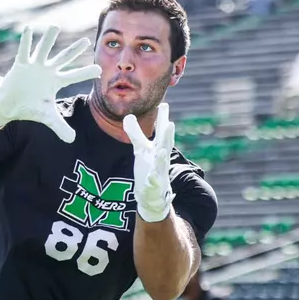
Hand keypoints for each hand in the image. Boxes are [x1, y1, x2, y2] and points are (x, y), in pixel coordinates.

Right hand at [0, 25, 100, 143]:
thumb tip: (72, 140)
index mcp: (55, 81)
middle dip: (74, 50)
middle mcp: (47, 70)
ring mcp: (34, 66)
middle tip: (86, 41)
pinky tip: (29, 29)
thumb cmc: (30, 108)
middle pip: (63, 58)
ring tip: (55, 27)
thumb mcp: (47, 117)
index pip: (74, 76)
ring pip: (44, 50)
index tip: (99, 69)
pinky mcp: (21, 65)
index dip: (86, 73)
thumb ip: (60, 127)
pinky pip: (24, 51)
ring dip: (49, 39)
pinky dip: (26, 41)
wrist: (10, 106)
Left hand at [123, 102, 174, 221]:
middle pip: (165, 146)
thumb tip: (128, 116)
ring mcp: (158, 173)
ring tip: (161, 151)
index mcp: (158, 149)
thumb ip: (136, 134)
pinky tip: (151, 177)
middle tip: (170, 123)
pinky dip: (153, 180)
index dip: (162, 119)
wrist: (152, 195)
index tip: (164, 104)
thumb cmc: (148, 168)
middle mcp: (160, 159)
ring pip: (161, 164)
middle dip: (167, 135)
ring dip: (162, 157)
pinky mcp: (153, 187)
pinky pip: (153, 183)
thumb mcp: (141, 150)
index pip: (161, 132)